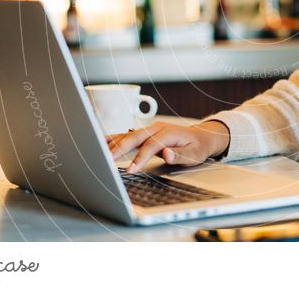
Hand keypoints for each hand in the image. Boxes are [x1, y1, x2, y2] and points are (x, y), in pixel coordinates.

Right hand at [107, 120, 230, 172]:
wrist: (201, 137)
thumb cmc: (197, 147)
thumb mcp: (195, 154)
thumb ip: (181, 155)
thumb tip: (167, 154)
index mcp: (168, 133)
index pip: (151, 145)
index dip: (140, 158)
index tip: (131, 170)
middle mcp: (156, 129)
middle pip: (134, 137)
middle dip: (120, 149)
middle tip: (107, 161)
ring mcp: (149, 130)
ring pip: (128, 135)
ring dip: (113, 144)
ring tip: (97, 151)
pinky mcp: (144, 134)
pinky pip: (126, 135)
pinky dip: (113, 139)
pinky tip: (100, 143)